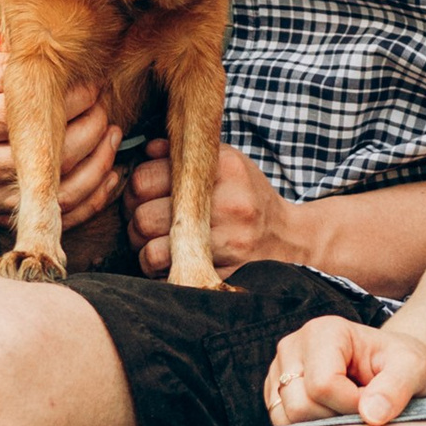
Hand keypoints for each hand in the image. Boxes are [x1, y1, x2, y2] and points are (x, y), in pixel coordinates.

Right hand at [0, 50, 114, 226]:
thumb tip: (46, 68)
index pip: (34, 115)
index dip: (72, 99)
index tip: (90, 82)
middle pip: (54, 154)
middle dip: (93, 126)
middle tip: (105, 104)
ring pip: (59, 191)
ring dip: (97, 163)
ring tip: (111, 134)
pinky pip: (48, 215)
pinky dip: (87, 199)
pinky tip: (107, 174)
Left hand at [125, 139, 301, 277]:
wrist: (290, 238)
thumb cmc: (250, 198)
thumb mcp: (227, 165)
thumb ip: (189, 154)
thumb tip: (148, 149)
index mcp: (224, 169)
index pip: (148, 177)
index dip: (135, 188)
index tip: (140, 194)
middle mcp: (228, 204)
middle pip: (146, 217)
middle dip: (135, 221)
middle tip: (141, 221)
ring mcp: (228, 243)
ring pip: (153, 252)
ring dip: (144, 250)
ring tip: (153, 242)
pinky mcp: (226, 273)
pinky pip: (172, 276)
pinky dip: (161, 271)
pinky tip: (170, 260)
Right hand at [266, 317, 425, 425]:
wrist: (391, 366)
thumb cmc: (402, 364)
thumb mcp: (413, 370)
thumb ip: (396, 389)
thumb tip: (372, 415)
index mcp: (324, 332)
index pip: (323, 385)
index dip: (352, 405)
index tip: (374, 401)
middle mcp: (293, 346)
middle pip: (300, 405)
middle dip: (336, 416)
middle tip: (362, 405)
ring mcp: (279, 369)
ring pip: (286, 419)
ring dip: (321, 424)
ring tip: (347, 407)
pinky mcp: (274, 391)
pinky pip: (282, 425)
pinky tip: (332, 412)